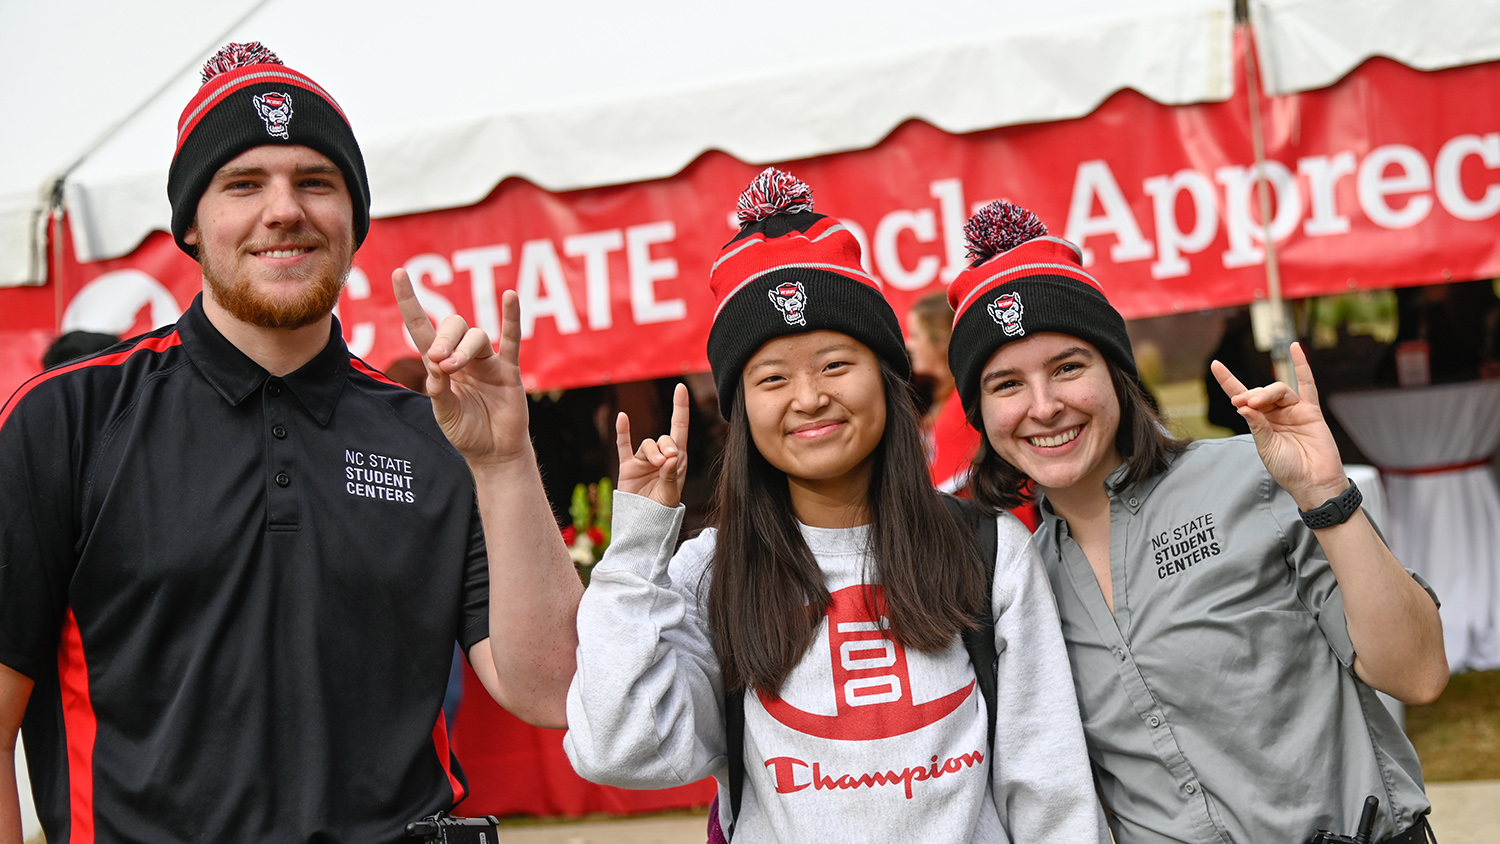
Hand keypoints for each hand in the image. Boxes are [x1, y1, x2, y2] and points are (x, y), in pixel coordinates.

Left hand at [393, 268, 529, 465]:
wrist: (493, 452)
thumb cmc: (466, 432)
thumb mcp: (444, 413)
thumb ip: (438, 388)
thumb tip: (435, 361)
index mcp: (440, 366)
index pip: (421, 327)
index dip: (410, 301)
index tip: (400, 274)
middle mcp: (463, 358)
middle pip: (453, 327)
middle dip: (444, 339)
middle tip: (439, 360)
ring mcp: (487, 362)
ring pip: (477, 337)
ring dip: (464, 349)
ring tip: (454, 368)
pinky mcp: (508, 371)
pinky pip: (512, 339)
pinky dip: (511, 318)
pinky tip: (509, 297)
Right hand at [616, 383, 689, 506]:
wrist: (644, 523)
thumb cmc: (663, 510)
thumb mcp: (671, 495)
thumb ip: (670, 477)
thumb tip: (669, 458)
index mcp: (677, 459)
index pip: (679, 428)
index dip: (680, 407)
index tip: (680, 387)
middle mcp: (661, 456)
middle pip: (663, 438)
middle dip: (666, 446)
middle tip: (667, 461)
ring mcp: (643, 460)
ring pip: (647, 444)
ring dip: (651, 451)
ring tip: (656, 465)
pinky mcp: (628, 466)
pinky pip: (624, 446)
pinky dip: (623, 432)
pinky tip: (621, 417)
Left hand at [1210, 342, 1347, 509]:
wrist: (1314, 483)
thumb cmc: (1289, 470)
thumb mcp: (1266, 448)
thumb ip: (1257, 426)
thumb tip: (1243, 405)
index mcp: (1260, 424)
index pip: (1242, 397)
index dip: (1229, 382)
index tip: (1216, 365)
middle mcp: (1275, 415)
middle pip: (1260, 393)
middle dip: (1250, 395)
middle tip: (1243, 402)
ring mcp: (1293, 411)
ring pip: (1279, 390)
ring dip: (1267, 392)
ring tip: (1256, 402)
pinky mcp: (1311, 412)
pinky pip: (1308, 385)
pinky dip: (1302, 366)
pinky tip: (1295, 349)